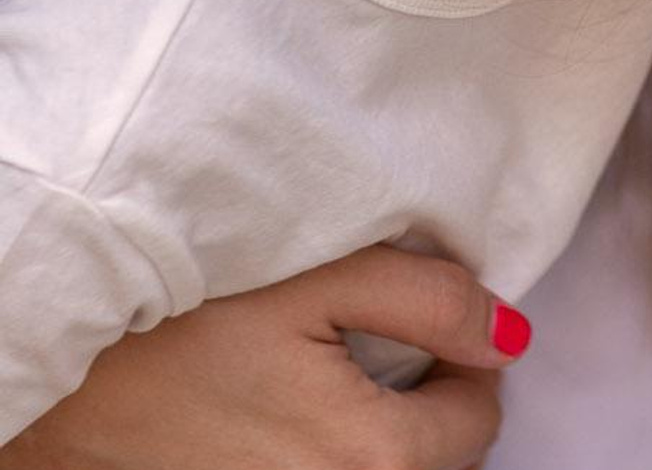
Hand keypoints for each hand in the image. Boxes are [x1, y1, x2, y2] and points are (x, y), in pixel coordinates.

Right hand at [0, 247, 527, 469]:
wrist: (66, 382)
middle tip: (387, 351)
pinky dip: (337, 464)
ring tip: (339, 387)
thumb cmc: (187, 323)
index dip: (467, 362)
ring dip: (386, 445)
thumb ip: (430, 300)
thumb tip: (508, 335)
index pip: (479, 422)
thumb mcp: (322, 278)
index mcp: (370, 456)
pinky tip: (296, 427)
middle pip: (438, 468)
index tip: (432, 327)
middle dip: (433, 409)